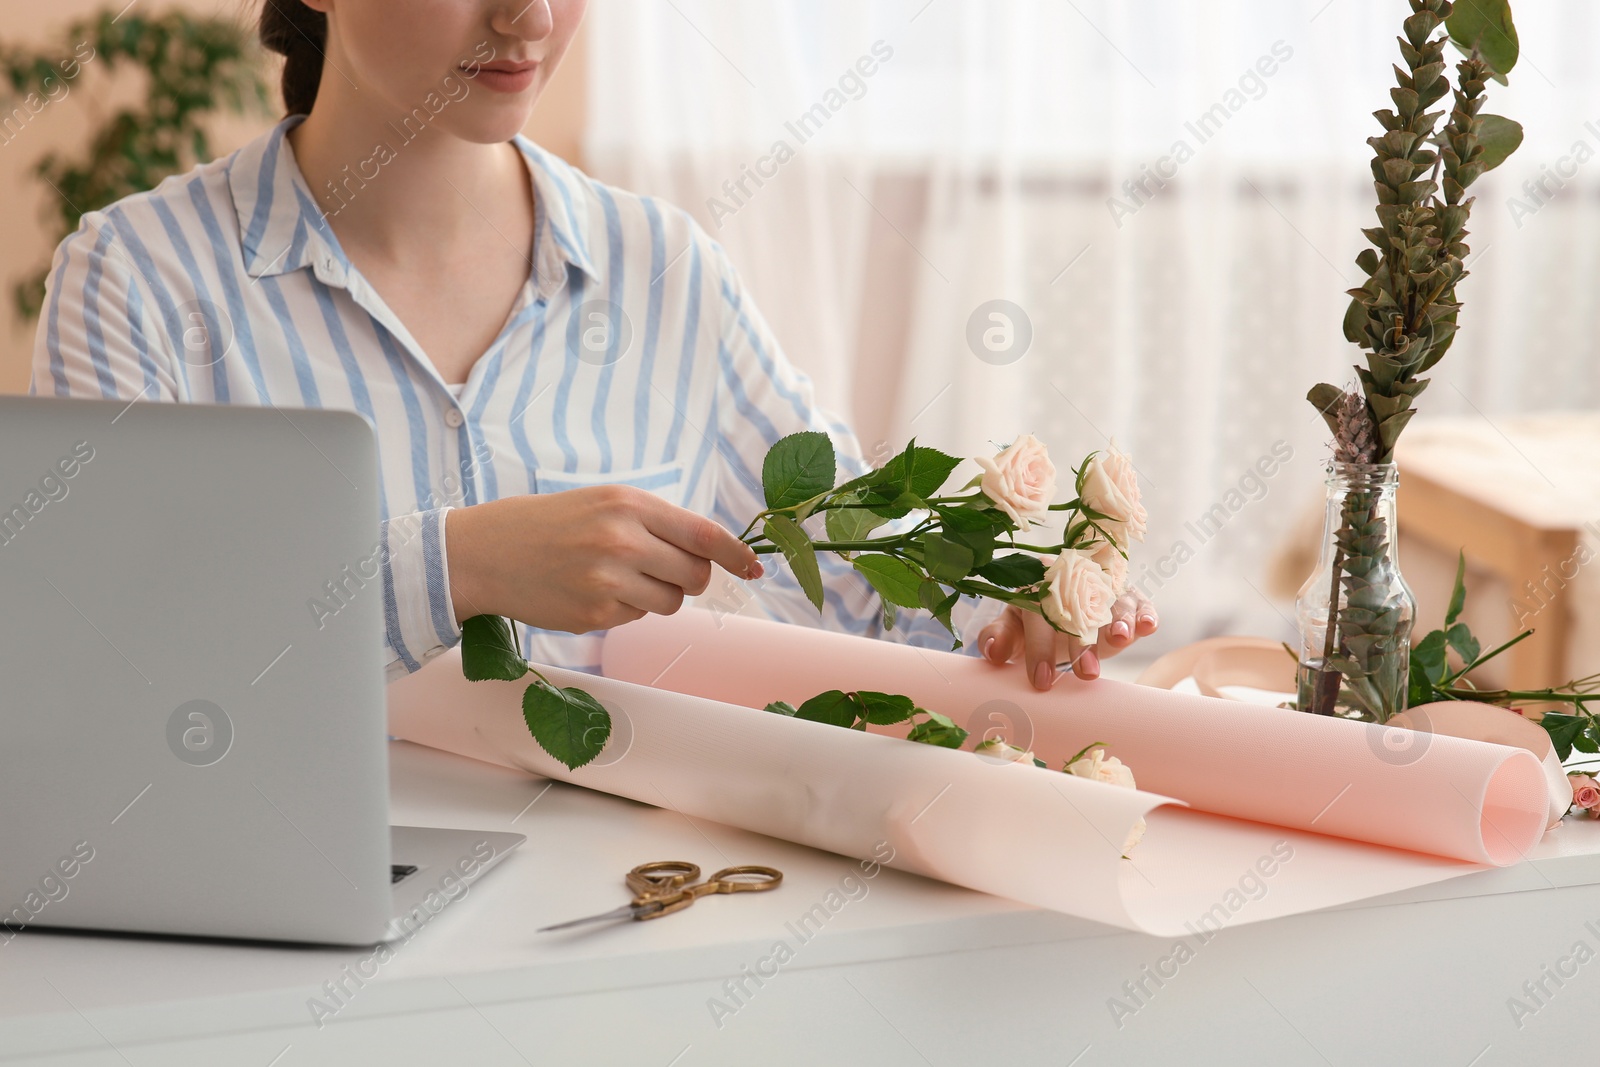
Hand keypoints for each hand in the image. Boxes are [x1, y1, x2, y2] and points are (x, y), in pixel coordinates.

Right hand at [445, 486, 762, 632]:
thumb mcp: (603, 504)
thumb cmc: (548, 524)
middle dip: (690, 578)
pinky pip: (636, 619)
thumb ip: (654, 523)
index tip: (754, 567)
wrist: (484, 553)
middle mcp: (623, 540)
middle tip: (662, 571)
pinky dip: (625, 610)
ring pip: (670, 603)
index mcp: (629, 504)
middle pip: (695, 575)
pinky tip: (592, 592)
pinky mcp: (595, 615)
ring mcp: (609, 581)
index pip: (704, 533)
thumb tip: (708, 552)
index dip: (736, 554)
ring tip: (618, 579)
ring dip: (657, 597)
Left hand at [977, 590, 1157, 689]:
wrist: (1062, 608)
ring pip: (1112, 601)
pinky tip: (1148, 625)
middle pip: (1078, 610)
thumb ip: (999, 637)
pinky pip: (1139, 602)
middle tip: (1086, 675)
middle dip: (1082, 643)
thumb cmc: (1034, 623)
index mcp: (1037, 586)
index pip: (1037, 616)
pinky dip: (1144, 613)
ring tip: (1121, 638)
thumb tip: (992, 652)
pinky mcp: (1129, 598)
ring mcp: (1105, 588)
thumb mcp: (1013, 629)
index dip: (1039, 648)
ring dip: (1118, 619)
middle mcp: (1073, 581)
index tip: (1042, 681)